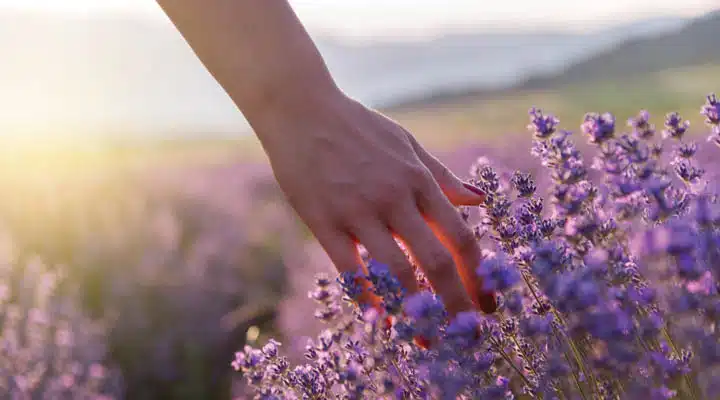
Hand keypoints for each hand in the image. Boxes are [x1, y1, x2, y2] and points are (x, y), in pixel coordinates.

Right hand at [252, 90, 496, 314]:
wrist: (302, 110)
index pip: (461, 236)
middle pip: (437, 261)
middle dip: (457, 305)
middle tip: (467, 338)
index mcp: (419, 180)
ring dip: (416, 310)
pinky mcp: (324, 221)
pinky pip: (351, 269)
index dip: (479, 276)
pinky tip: (381, 320)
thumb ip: (442, 176)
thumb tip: (480, 201)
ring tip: (426, 340)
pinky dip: (369, 298)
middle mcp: (395, 198)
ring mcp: (359, 211)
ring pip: (397, 271)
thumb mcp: (407, 144)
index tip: (488, 307)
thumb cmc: (358, 127)